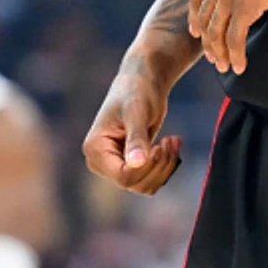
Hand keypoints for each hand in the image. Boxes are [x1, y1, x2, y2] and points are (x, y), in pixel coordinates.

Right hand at [82, 69, 183, 194]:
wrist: (143, 82)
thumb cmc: (136, 91)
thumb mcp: (137, 112)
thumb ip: (136, 138)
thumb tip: (136, 163)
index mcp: (95, 149)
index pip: (123, 176)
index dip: (147, 167)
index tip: (161, 145)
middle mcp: (101, 162)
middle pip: (135, 184)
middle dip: (159, 166)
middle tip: (170, 141)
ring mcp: (115, 166)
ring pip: (145, 186)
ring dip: (165, 167)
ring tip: (173, 141)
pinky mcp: (130, 166)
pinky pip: (151, 179)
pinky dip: (166, 165)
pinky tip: (172, 143)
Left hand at [187, 0, 267, 73]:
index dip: (196, 19)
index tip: (198, 33)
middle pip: (205, 18)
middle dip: (208, 42)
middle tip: (214, 58)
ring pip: (217, 32)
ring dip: (220, 54)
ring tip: (226, 66)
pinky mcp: (247, 5)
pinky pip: (235, 38)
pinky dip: (236, 55)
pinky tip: (240, 66)